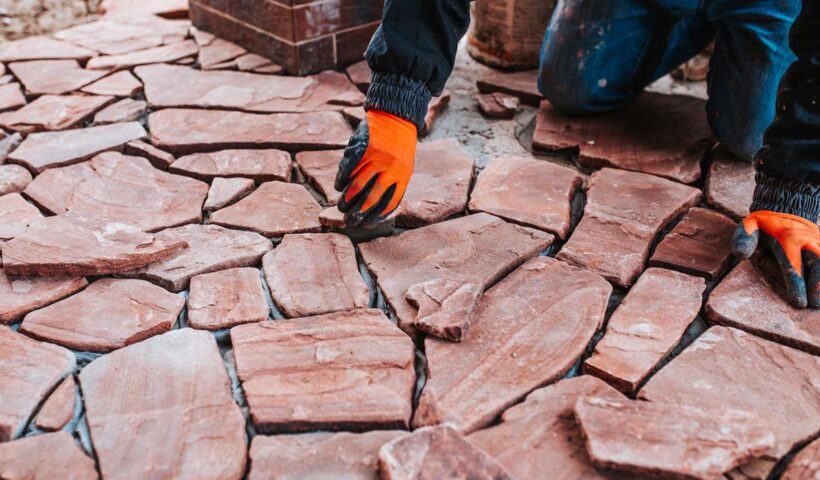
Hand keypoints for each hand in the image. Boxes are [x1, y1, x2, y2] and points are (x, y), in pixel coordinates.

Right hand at [334, 110, 415, 227]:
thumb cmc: (399, 146)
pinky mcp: (361, 148)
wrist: (395, 116)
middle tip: (349, 220)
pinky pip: (347, 170)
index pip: (388, 203)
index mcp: (403, 176)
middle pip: (370, 198)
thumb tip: (374, 209)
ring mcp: (375, 158)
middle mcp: (390, 169)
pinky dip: (341, 180)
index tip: (365, 225)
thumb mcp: (404, 165)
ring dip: (346, 199)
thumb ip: (392, 184)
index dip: (375, 217)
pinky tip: (339, 186)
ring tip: (341, 206)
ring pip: (356, 186)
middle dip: (358, 213)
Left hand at [732, 210, 819, 307]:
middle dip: (818, 285)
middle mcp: (807, 240)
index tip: (799, 302)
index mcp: (787, 238)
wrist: (789, 203)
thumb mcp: (751, 225)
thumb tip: (740, 255)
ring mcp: (819, 240)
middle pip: (818, 263)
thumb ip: (745, 238)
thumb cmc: (766, 223)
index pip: (793, 264)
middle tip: (815, 304)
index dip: (796, 284)